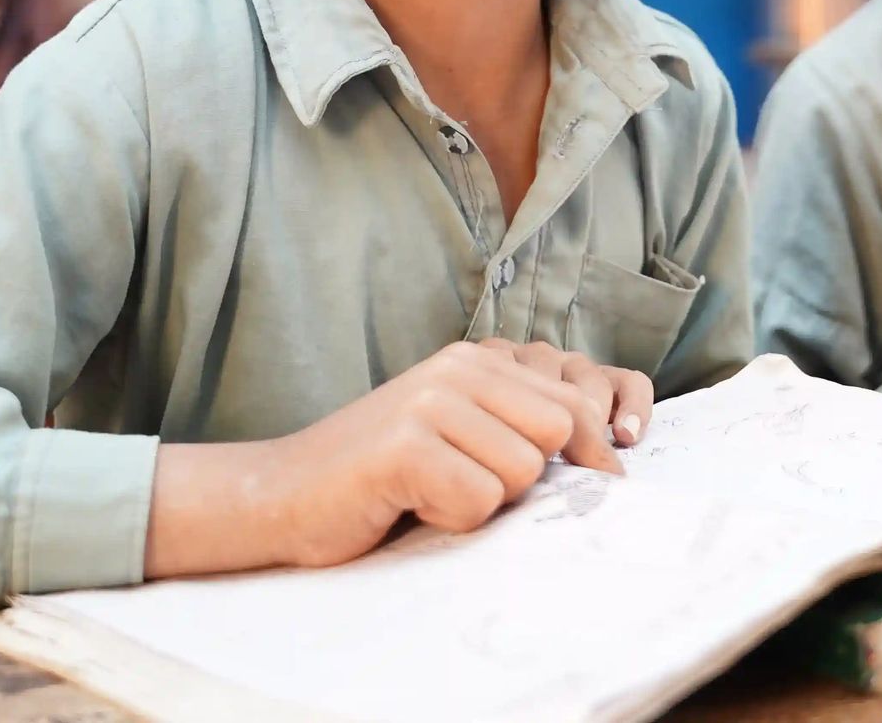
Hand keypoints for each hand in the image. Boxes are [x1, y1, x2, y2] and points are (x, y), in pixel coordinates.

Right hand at [145, 340, 648, 577]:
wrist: (279, 495)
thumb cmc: (376, 480)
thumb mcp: (455, 436)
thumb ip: (513, 430)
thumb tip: (603, 466)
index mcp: (475, 362)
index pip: (575, 402)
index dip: (594, 454)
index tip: (599, 490)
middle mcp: (456, 369)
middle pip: (559, 432)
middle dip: (530, 480)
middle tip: (471, 492)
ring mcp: (429, 403)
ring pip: (521, 473)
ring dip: (483, 504)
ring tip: (431, 496)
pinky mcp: (404, 447)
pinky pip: (477, 501)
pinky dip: (449, 520)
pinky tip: (408, 506)